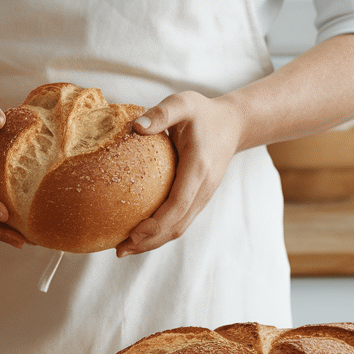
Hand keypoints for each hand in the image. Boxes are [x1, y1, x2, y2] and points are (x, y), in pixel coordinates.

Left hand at [116, 91, 243, 256]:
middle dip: (149, 242)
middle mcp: (203, 188)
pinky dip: (159, 232)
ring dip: (152, 242)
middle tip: (120, 250)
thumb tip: (135, 127)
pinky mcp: (198, 198)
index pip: (178, 204)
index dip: (157, 223)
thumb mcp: (183, 103)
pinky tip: (137, 234)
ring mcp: (202, 196)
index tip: (133, 234)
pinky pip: (179, 221)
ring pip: (179, 228)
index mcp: (198, 169)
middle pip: (177, 225)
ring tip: (124, 249)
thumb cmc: (204, 112)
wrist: (234, 124)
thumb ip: (161, 113)